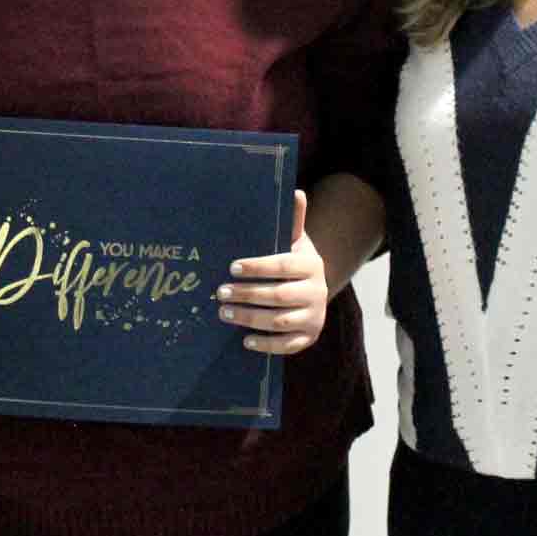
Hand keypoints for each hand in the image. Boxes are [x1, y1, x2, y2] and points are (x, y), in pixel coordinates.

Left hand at [218, 189, 326, 354]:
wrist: (314, 291)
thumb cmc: (294, 262)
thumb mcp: (295, 242)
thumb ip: (292, 221)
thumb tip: (294, 190)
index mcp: (311, 265)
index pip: (283, 265)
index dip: (257, 267)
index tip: (232, 268)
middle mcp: (316, 291)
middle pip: (279, 295)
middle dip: (247, 294)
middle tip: (220, 292)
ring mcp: (314, 317)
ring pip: (280, 320)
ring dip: (250, 318)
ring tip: (224, 313)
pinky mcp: (309, 337)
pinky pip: (287, 345)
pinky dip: (266, 344)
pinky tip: (244, 340)